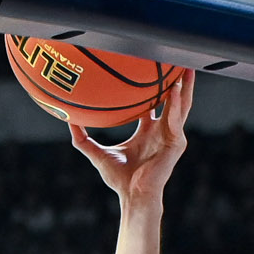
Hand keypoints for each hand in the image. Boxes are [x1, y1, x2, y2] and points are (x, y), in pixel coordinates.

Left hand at [69, 71, 194, 209]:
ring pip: (181, 105)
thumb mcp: (97, 153)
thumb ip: (82, 139)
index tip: (149, 67)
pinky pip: (176, 118)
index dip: (153, 87)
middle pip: (173, 99)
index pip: (154, 103)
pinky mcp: (176, 143)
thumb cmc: (119, 178)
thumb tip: (67, 121)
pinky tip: (175, 88)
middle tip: (177, 58)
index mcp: (148, 130)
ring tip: (186, 66)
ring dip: (185, 85)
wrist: (133, 195)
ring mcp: (172, 136)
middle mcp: (162, 130)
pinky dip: (176, 103)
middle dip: (177, 79)